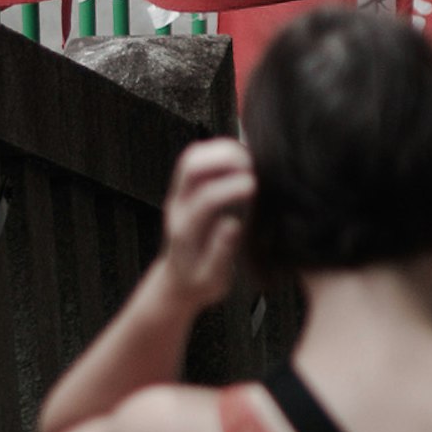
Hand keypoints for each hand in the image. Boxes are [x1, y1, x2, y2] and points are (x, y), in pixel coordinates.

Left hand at [159, 136, 254, 313]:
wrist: (178, 281)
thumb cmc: (197, 281)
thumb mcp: (211, 279)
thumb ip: (221, 252)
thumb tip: (232, 224)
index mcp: (184, 230)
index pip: (204, 199)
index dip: (229, 188)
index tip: (253, 186)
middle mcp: (178, 206)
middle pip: (191, 166)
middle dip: (223, 158)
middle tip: (252, 164)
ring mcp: (180, 194)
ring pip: (193, 156)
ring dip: (221, 150)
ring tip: (250, 158)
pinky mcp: (188, 188)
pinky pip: (198, 159)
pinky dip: (220, 151)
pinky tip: (242, 158)